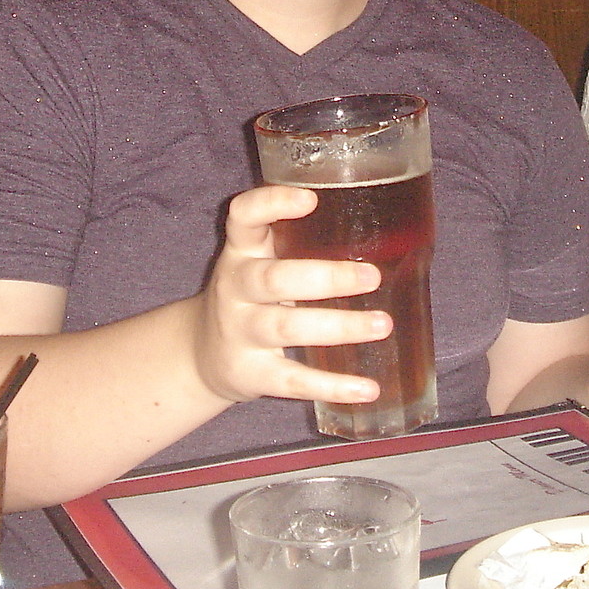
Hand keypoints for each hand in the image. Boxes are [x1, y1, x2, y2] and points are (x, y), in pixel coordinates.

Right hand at [192, 184, 389, 407]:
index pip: (244, 217)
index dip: (272, 204)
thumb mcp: (259, 260)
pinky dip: (332, 386)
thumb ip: (299, 243)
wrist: (201, 353)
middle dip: (325, 278)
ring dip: (338, 327)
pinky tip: (368, 388)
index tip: (311, 199)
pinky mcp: (251, 373)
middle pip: (274, 279)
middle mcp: (235, 287)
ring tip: (383, 325)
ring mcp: (240, 331)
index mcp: (241, 251)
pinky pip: (292, 380)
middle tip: (372, 277)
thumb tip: (387, 231)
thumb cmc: (251, 295)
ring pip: (286, 328)